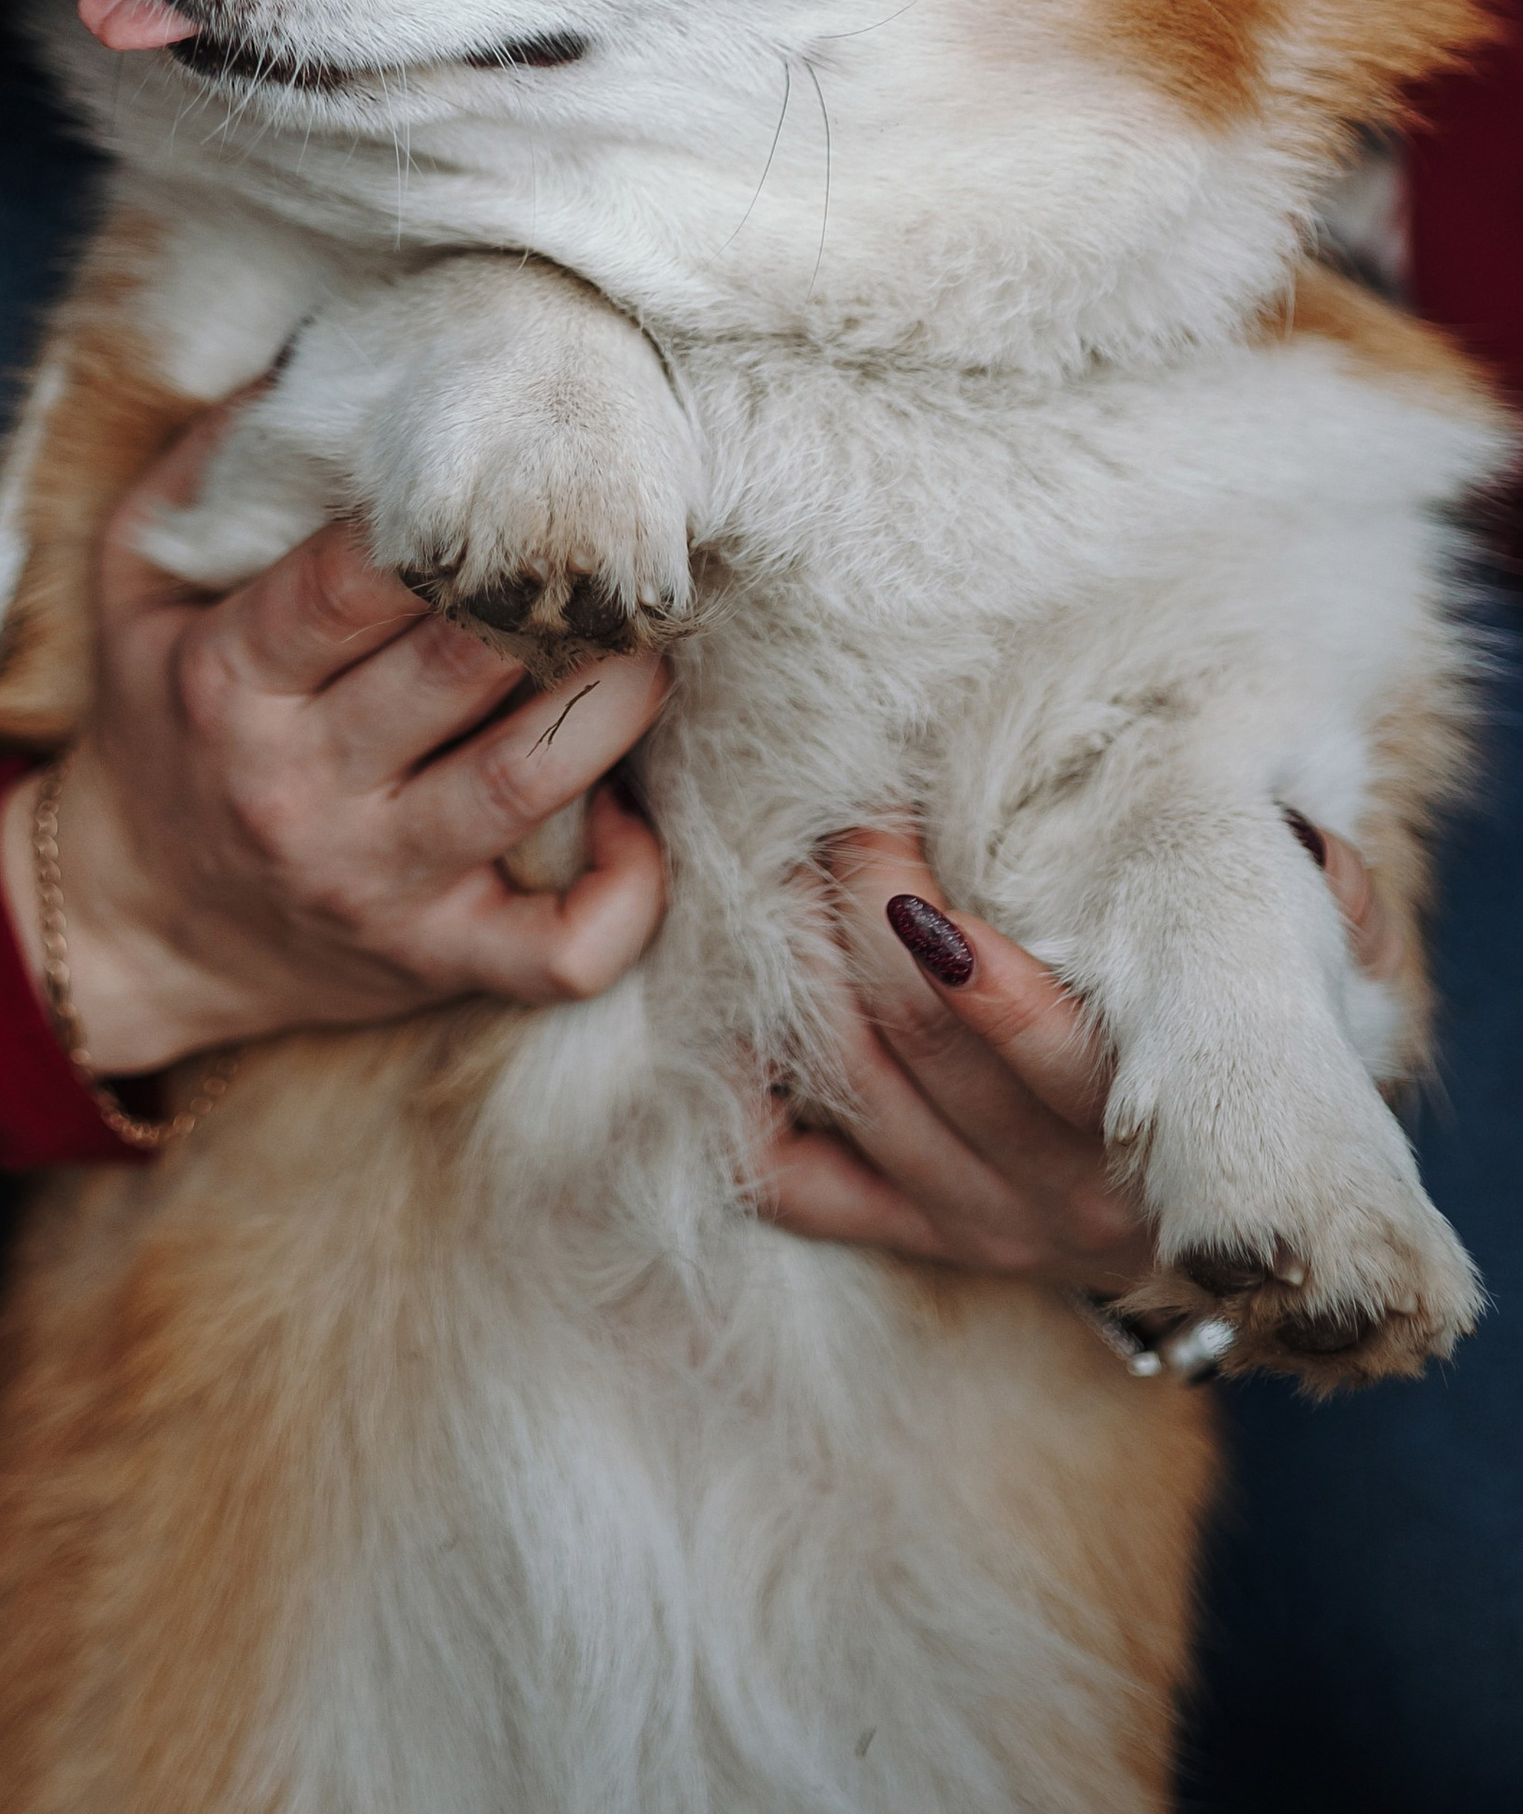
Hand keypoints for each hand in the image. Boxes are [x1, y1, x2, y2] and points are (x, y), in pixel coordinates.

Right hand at [0, 407, 669, 1077]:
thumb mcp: (135, 583)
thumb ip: (209, 469)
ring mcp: (375, 882)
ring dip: (615, 698)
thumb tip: (314, 360)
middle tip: (619, 529)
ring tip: (655, 636)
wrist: (136, 923)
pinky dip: (629, 891)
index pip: (349, 582)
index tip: (511, 459)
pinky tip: (640, 817)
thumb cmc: (160, 720)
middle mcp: (300, 786)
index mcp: (231, 679)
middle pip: (457, 666)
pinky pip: (560, 950)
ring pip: (526, 780)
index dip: (441, 518)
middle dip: (550, 592)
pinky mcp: (435, 959)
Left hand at [751, 818, 1406, 1295]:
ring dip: (801, 974)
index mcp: (1159, 1132)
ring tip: (781, 865)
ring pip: (854, 1092)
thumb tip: (1297, 847)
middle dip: (863, 913)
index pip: (1050, 1055)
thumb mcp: (1321, 988)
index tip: (907, 843)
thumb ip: (1325, 911)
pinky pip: (799, 1186)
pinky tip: (727, 1012)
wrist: (1236, 1220)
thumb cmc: (1255, 1053)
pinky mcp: (913, 1238)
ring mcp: (979, 1225)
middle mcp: (1062, 1198)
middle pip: (926, 1049)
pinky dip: (747, 1103)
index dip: (969, 962)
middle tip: (840, 814)